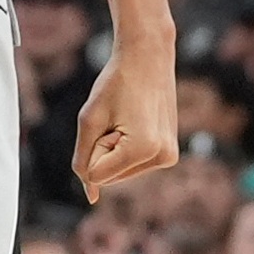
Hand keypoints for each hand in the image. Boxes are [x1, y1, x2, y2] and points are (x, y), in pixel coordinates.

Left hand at [73, 37, 176, 192]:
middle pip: (109, 177)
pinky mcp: (170, 153)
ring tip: (128, 118)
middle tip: (119, 117)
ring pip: (119, 172)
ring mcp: (169, 157)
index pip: (96, 175)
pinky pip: (131, 165)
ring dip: (114, 149)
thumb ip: (83, 160)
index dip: (93, 145)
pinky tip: (137, 122)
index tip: (110, 119)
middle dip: (104, 150)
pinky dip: (125, 148)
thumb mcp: (89, 119)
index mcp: (143, 149)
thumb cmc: (115, 83)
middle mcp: (162, 157)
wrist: (148, 56)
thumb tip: (91, 197)